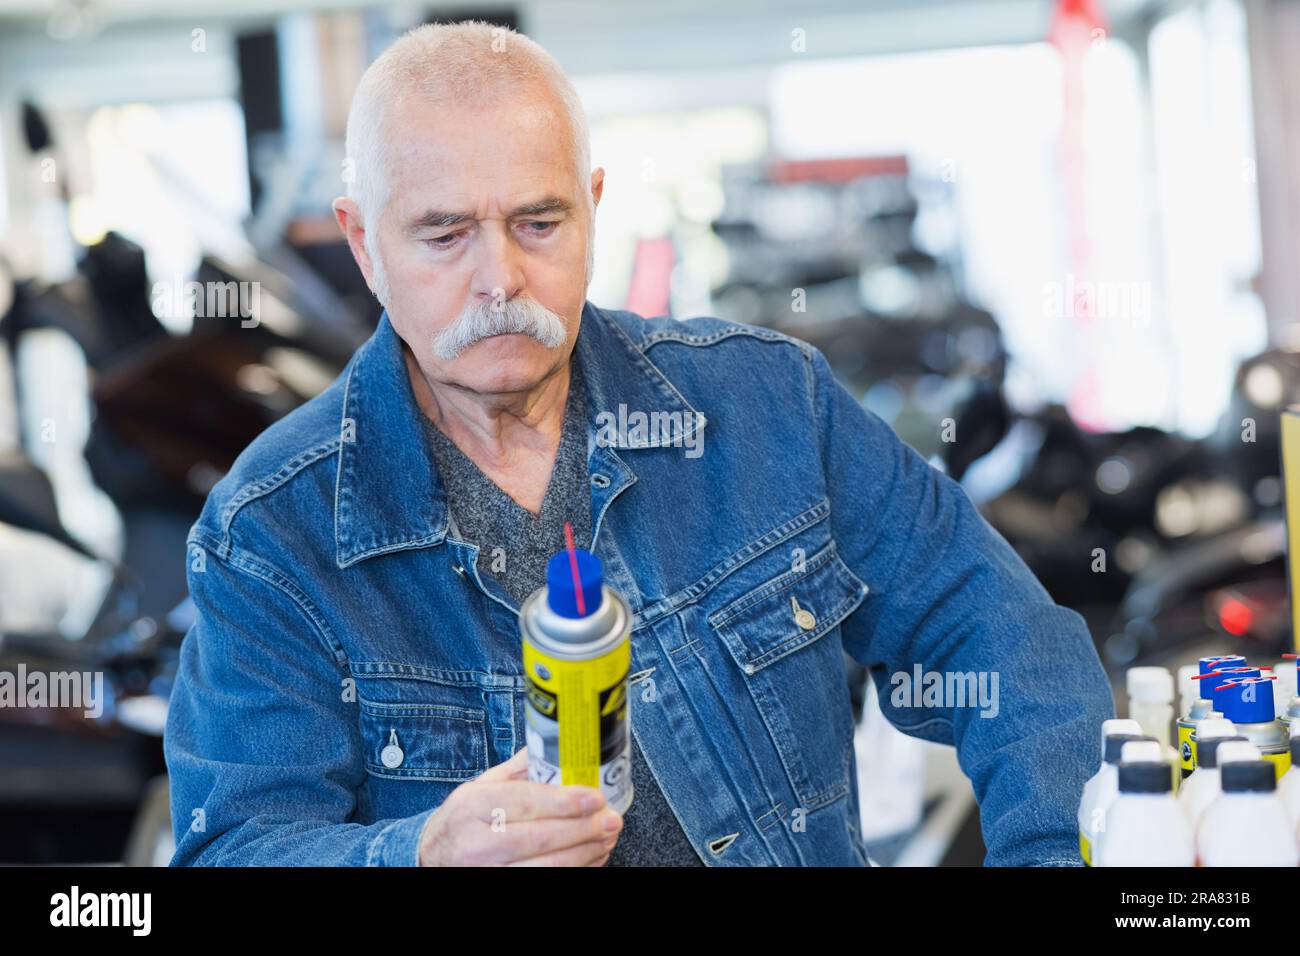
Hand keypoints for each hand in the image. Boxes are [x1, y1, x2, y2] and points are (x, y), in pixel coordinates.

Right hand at [417, 746, 623, 865]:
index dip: (565, 801)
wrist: (432, 859)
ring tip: (606, 839)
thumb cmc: (463, 821)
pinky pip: (545, 884)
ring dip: (585, 854)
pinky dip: (575, 871)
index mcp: (471, 806)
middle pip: (541, 838)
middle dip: (584, 829)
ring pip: (547, 868)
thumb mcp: (481, 787)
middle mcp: (474, 843)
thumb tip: (559, 745)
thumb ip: (519, 769)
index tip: (595, 797)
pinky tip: (590, 859)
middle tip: (611, 819)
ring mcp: (485, 873)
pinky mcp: (498, 890)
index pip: (525, 802)